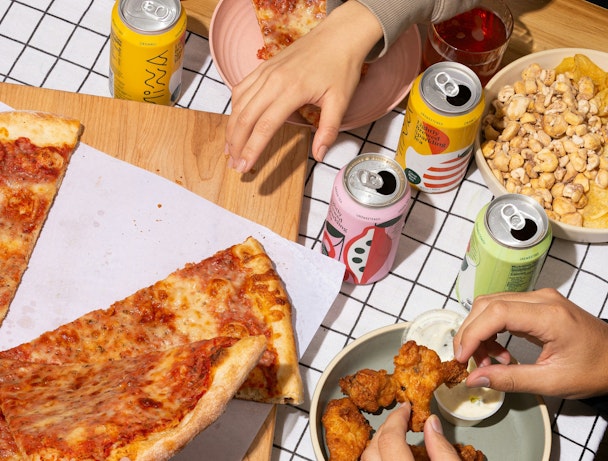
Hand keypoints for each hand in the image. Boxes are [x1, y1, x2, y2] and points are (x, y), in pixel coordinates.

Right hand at [224, 1, 382, 172]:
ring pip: (239, 103)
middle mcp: (273, 81)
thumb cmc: (341, 67)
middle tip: (234, 164)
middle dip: (236, 144)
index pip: (264, 127)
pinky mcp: (264, 66)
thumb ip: (329, 130)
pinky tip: (235, 122)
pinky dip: (234, 108)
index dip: (252, 149)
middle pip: (245, 117)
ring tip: (229, 149)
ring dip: (231, 128)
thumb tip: (320, 155)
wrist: (339, 35)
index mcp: (291, 91)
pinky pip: (241, 88)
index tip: (245, 166)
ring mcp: (266, 72)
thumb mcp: (341, 102)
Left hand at [361, 403, 460, 460]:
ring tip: (396, 435)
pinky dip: (378, 456)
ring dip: (378, 444)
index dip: (397, 419)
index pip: (389, 440)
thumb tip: (431, 423)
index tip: (407, 408)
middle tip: (401, 419)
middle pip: (372, 449)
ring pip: (367, 459)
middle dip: (386, 429)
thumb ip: (444, 451)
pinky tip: (391, 454)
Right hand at [454, 288, 607, 398]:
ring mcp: (539, 298)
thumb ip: (510, 379)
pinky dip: (491, 329)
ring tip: (487, 361)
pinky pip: (502, 309)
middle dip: (470, 332)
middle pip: (488, 304)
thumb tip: (474, 378)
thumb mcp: (552, 381)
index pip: (496, 312)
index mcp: (550, 316)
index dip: (473, 333)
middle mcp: (542, 299)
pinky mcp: (536, 303)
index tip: (462, 356)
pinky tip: (499, 352)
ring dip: (480, 331)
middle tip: (467, 360)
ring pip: (491, 304)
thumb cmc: (595, 369)